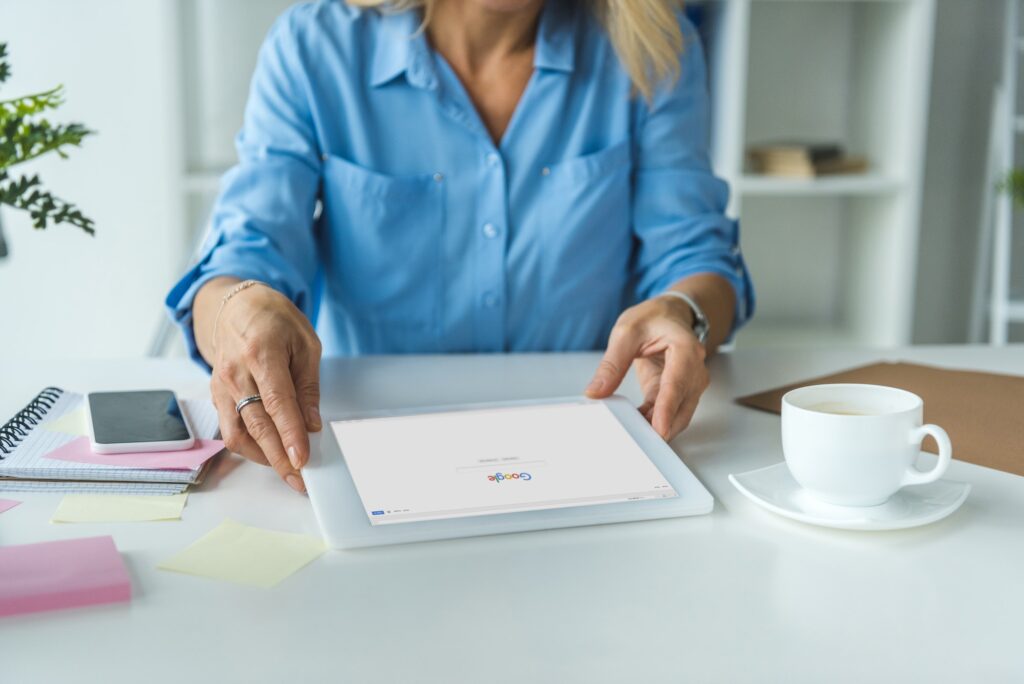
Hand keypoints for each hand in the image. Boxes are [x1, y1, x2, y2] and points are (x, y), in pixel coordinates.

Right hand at [201, 281, 322, 492]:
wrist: (236, 305)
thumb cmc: (275, 319)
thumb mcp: (306, 343)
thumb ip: (308, 386)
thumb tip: (311, 424)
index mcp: (262, 354)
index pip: (277, 403)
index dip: (290, 435)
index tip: (302, 460)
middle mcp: (236, 372)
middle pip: (256, 426)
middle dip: (278, 458)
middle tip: (299, 480)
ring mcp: (221, 385)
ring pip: (236, 434)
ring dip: (262, 457)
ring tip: (286, 469)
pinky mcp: (215, 394)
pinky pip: (229, 428)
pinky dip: (249, 445)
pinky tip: (269, 452)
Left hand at [585, 295, 708, 440]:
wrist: (668, 315)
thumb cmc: (653, 318)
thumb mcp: (625, 333)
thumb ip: (611, 364)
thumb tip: (596, 391)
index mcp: (685, 348)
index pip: (678, 383)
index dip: (668, 408)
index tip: (658, 430)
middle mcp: (694, 368)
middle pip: (683, 405)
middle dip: (664, 426)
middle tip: (639, 442)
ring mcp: (689, 382)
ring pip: (678, 414)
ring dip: (658, 426)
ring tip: (632, 435)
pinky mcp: (676, 392)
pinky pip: (667, 412)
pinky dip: (653, 421)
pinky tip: (635, 425)